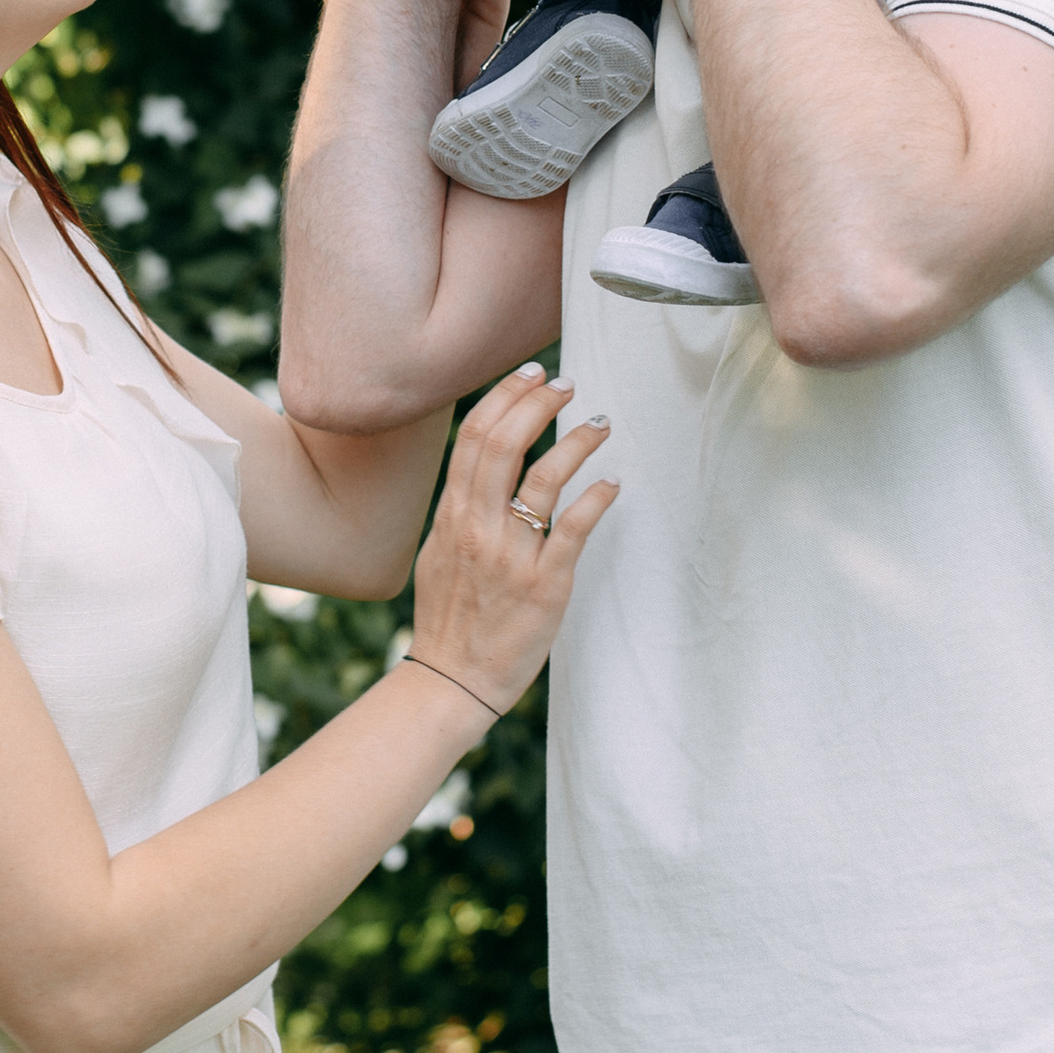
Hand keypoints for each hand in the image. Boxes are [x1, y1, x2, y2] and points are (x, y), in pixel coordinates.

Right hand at [408, 365, 615, 718]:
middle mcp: (478, 527)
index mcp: (451, 515)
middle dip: (538, 403)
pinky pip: (574, 530)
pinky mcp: (544, 585)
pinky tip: (613, 481)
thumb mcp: (440, 549)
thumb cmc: (450, 615)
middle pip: (505, 444)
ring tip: (598, 421)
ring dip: (576, 441)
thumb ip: (460, 505)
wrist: (452, 678)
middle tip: (566, 383)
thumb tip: (480, 463)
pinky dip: (596, 498)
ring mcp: (512, 556)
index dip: (505, 397)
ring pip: (544, 479)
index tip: (531, 374)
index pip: (475, 438)